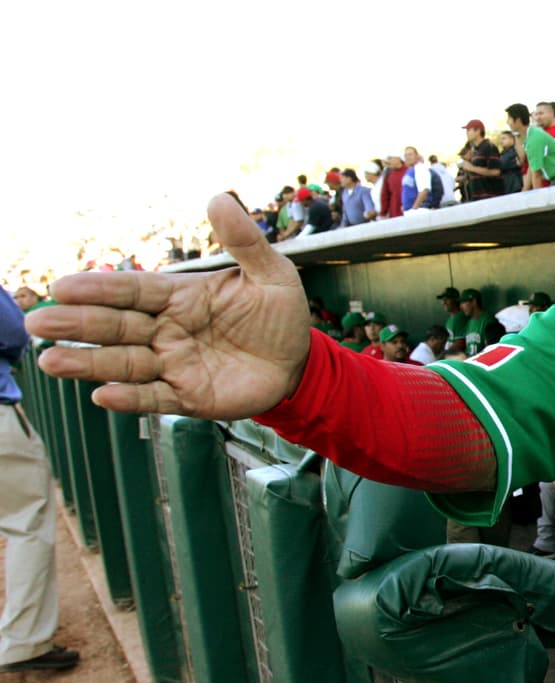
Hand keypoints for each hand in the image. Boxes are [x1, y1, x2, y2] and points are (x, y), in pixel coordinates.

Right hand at [28, 193, 310, 418]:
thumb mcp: (270, 274)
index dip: (100, 289)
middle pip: (116, 326)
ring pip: (124, 363)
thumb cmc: (280, 315)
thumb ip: (244, 242)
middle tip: (38, 323)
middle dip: (78, 325)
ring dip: (88, 364)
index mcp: (181, 297)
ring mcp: (175, 364)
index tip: (64, 287)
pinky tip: (103, 394)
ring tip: (51, 362)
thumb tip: (219, 198)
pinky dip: (130, 398)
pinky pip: (155, 398)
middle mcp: (168, 330)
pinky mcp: (189, 396)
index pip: (133, 291)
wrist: (301, 362)